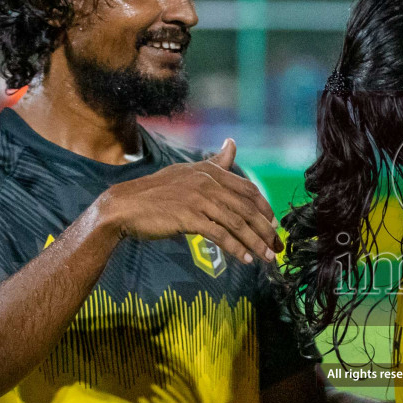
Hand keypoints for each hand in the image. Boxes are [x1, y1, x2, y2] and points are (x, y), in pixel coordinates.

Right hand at [96, 139, 279, 263]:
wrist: (125, 206)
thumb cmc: (157, 192)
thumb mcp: (188, 172)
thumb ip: (214, 163)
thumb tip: (232, 143)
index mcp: (210, 172)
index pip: (248, 190)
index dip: (265, 209)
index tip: (273, 225)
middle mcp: (207, 182)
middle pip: (247, 208)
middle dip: (265, 230)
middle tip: (277, 247)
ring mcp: (198, 199)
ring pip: (237, 223)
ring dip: (255, 243)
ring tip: (266, 258)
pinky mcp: (189, 217)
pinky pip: (220, 235)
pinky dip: (236, 248)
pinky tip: (245, 259)